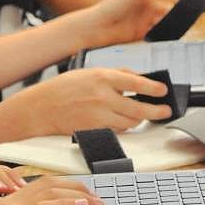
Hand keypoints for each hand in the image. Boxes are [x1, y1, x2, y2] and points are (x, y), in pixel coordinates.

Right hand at [14, 67, 172, 135]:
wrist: (40, 107)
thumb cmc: (62, 88)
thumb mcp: (88, 73)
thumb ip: (113, 74)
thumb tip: (136, 78)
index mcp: (102, 78)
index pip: (137, 83)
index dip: (154, 88)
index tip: (163, 91)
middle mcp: (103, 97)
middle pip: (139, 109)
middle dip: (157, 111)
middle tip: (164, 111)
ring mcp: (99, 116)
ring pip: (130, 123)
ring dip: (139, 120)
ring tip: (141, 116)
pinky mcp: (94, 130)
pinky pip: (117, 131)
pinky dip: (122, 127)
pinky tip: (122, 122)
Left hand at [82, 0, 178, 46]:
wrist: (98, 26)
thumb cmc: (110, 6)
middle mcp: (144, 8)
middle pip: (166, 10)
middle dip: (176, 13)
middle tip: (187, 16)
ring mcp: (143, 21)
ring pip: (162, 22)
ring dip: (170, 24)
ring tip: (180, 25)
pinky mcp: (140, 33)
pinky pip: (155, 34)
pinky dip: (162, 34)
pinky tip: (168, 34)